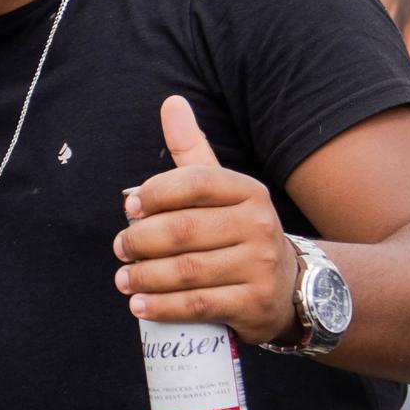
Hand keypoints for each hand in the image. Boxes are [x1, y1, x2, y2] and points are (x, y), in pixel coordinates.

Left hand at [112, 96, 300, 344]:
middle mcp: (259, 226)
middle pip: (182, 230)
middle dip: (140, 240)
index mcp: (247, 191)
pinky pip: (198, 305)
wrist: (290, 287)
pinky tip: (139, 304)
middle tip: (120, 248)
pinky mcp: (253, 304)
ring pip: (186, 271)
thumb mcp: (221, 188)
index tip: (129, 208)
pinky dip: (162, 306)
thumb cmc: (237, 229)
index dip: (154, 193)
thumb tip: (172, 102)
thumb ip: (191, 149)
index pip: (194, 183)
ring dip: (145, 276)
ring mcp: (259, 267)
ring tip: (124, 278)